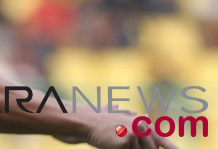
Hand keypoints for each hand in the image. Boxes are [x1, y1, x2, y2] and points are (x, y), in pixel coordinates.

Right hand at [55, 113, 178, 148]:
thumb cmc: (102, 122)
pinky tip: (112, 144)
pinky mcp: (127, 141)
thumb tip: (142, 114)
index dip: (171, 148)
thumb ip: (132, 117)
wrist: (87, 121)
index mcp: (141, 122)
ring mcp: (135, 133)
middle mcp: (141, 126)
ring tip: (115, 141)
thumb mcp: (119, 118)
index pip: (161, 139)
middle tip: (122, 141)